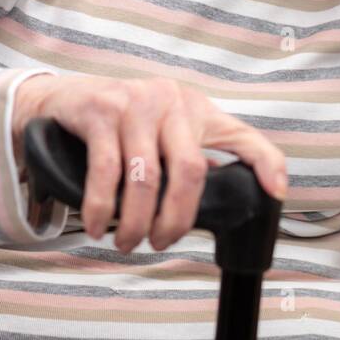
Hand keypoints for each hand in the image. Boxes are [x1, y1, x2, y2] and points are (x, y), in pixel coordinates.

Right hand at [11, 74, 287, 252]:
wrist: (62, 96)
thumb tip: (216, 200)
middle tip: (160, 243)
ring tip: (127, 241)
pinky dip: (102, 207)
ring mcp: (137, 103)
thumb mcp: (166, 129)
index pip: (243, 136)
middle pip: (190, 171)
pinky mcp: (101, 110)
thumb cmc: (121, 119)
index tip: (276, 195)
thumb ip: (191, 156)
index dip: (267, 163)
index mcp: (196, 110)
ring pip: (147, 177)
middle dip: (177, 219)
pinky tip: (98, 225)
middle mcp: (172, 101)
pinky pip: (107, 171)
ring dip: (136, 221)